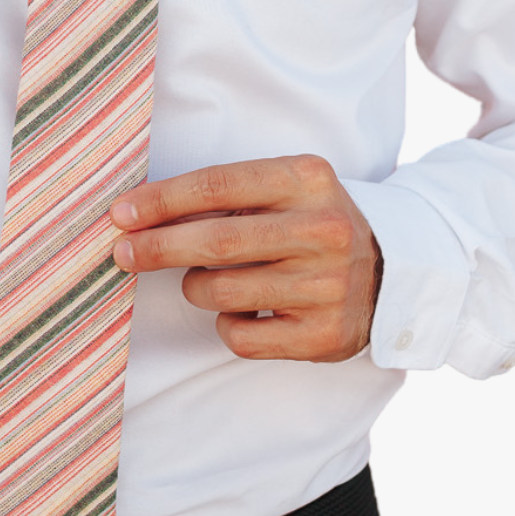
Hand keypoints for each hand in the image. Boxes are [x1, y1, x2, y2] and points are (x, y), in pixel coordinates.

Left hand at [109, 156, 382, 361]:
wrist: (394, 272)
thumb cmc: (312, 221)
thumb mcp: (286, 187)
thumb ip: (226, 196)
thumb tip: (139, 215)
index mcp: (307, 178)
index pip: (218, 186)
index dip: (161, 201)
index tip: (121, 214)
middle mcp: (322, 229)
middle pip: (215, 242)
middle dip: (156, 247)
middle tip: (121, 253)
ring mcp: (326, 286)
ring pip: (220, 292)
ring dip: (195, 287)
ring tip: (209, 279)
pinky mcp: (323, 336)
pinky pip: (239, 337)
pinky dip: (226, 323)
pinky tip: (246, 310)